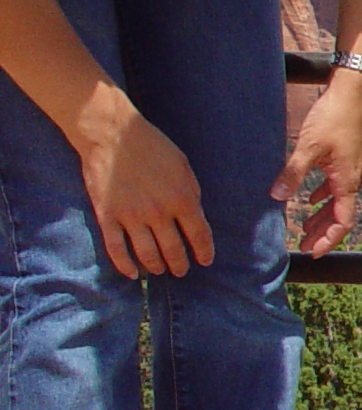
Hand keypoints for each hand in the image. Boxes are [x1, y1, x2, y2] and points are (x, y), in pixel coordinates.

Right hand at [75, 98, 214, 279]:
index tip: (205, 260)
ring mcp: (131, 216)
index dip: (204, 251)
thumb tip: (194, 216)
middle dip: (180, 264)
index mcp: (182, 199)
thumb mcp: (183, 166)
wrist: (112, 136)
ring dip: (156, 266)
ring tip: (161, 270)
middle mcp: (158, 212)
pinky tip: (133, 273)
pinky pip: (116, 248)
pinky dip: (125, 265)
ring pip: (147, 254)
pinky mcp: (107, 216)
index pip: (199, 235)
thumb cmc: (152, 147)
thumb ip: (191, 192)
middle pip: (173, 249)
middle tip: (182, 271)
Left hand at [273, 78, 361, 256]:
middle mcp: (353, 179)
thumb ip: (292, 174)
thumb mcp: (309, 148)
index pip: (342, 222)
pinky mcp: (347, 158)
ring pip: (338, 202)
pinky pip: (337, 186)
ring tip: (304, 227)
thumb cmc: (334, 118)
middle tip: (303, 245)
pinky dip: (324, 197)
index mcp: (346, 181)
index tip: (313, 251)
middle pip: (340, 216)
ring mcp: (352, 169)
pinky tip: (310, 199)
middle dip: (322, 233)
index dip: (328, 240)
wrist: (352, 93)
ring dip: (322, 217)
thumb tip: (277, 197)